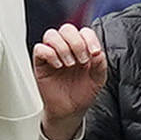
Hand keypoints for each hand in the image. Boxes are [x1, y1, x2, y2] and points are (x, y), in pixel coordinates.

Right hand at [32, 23, 107, 139]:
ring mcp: (53, 54)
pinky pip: (40, 48)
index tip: (94, 52)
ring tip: (69, 64)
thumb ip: (100, 64)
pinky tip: (57, 66)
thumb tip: (97, 53)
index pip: (84, 32)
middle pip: (67, 29)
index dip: (90, 38)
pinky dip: (49, 54)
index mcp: (82, 48)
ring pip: (51, 35)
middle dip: (76, 43)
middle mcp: (67, 48)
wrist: (70, 110)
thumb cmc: (82, 93)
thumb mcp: (98, 79)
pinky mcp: (41, 62)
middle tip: (81, 61)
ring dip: (62, 48)